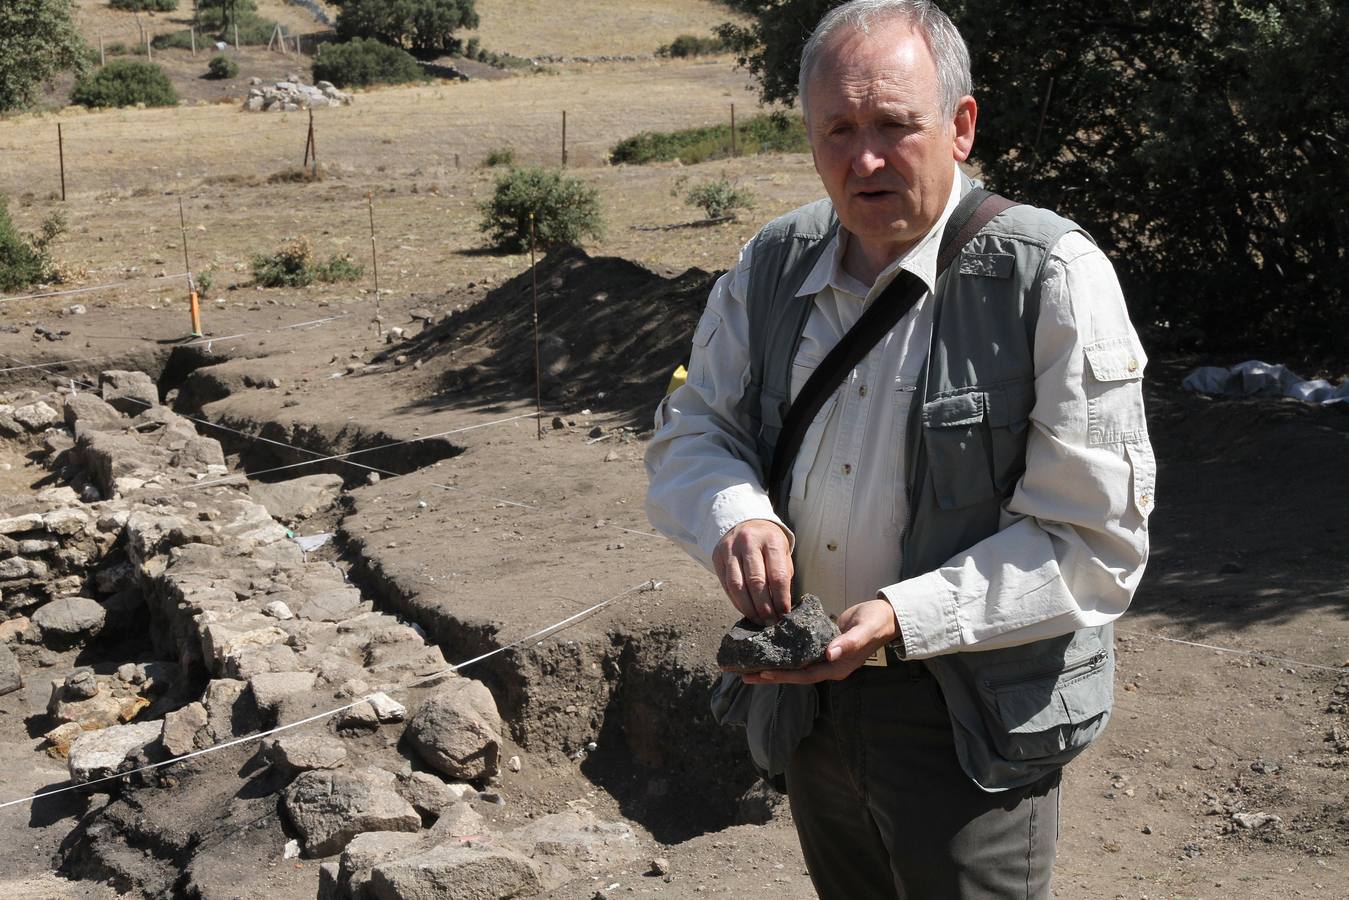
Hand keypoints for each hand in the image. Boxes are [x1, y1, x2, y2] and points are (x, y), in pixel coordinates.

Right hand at [712, 519, 792, 623]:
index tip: (784, 613)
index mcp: (771, 540)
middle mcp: (749, 542)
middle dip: (764, 607)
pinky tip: (746, 610)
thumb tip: (783, 606)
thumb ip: (783, 574)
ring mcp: (730, 549)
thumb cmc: (769, 543)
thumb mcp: (782, 551)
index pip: (777, 575)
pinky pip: (726, 585)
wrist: (745, 523)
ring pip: (737, 585)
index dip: (781, 598)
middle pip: (756, 582)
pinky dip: (736, 601)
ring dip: (748, 607)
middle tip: (771, 621)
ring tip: (758, 619)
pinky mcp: (717, 557)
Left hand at [742, 598, 899, 684]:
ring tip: (749, 665)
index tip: (762, 672)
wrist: (885, 616)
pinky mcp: (821, 647)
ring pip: (794, 666)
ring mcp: (825, 658)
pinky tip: (768, 647)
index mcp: (837, 667)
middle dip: (770, 675)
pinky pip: (798, 653)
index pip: (805, 675)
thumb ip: (849, 642)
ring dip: (773, 665)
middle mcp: (829, 666)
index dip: (784, 675)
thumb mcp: (865, 630)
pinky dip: (783, 652)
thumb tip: (829, 654)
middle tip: (744, 674)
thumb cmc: (876, 622)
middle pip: (795, 674)